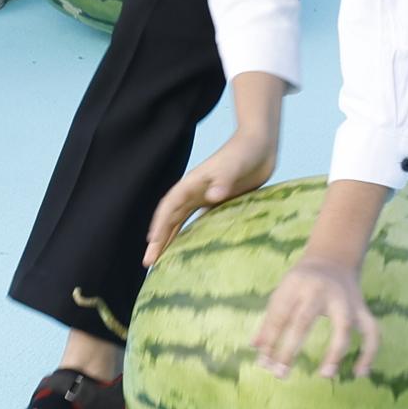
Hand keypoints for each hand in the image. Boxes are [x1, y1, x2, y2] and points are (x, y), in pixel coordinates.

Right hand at [142, 116, 279, 265]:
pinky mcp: (217, 202)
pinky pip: (198, 223)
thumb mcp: (234, 166)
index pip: (169, 207)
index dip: (159, 225)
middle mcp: (193, 192)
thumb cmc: (245, 152)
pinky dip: (189, 236)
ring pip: (179, 222)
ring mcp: (203, 197)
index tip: (151, 244)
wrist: (259, 144)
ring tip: (160, 261)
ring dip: (169, 240)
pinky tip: (186, 251)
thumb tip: (213, 196)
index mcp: (192, 183)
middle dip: (158, 239)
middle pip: (169, 218)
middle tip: (148, 263)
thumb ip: (223, 180)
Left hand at [249, 253, 381, 378]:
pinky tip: (360, 373)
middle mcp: (321, 290)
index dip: (270, 340)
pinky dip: (370, 353)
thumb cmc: (302, 281)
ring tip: (325, 375)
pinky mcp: (362, 309)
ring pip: (344, 326)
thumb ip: (270, 319)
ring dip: (335, 352)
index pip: (279, 315)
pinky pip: (372, 332)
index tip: (264, 364)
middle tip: (279, 373)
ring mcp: (345, 300)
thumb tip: (256, 348)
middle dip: (290, 350)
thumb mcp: (283, 292)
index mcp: (297, 284)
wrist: (334, 259)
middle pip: (304, 321)